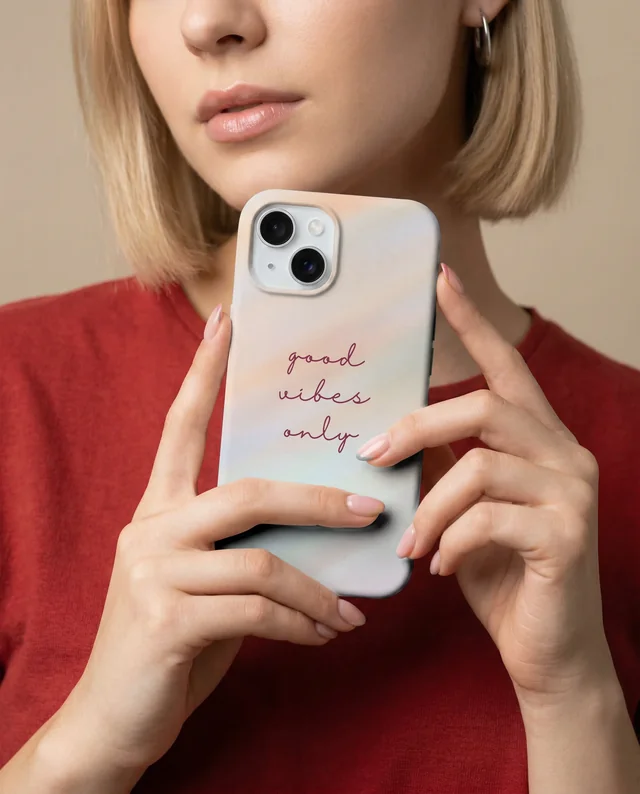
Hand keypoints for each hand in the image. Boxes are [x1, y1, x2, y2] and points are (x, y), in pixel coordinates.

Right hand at [49, 306, 377, 777]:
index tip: (226, 322)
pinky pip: (258, 610)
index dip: (204, 371)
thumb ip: (245, 548)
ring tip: (350, 611)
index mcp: (159, 509)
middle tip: (371, 508)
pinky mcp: (165, 621)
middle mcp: (149, 529)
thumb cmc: (172, 641)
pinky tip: (323, 635)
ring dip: (319, 589)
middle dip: (319, 499)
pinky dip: (303, 623)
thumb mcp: (207, 584)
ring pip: (263, 560)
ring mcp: (152, 573)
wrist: (112, 718)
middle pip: (248, 490)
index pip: (181, 426)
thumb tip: (324, 529)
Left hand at [357, 266, 612, 707]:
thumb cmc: (500, 575)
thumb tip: (393, 436)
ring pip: (479, 465)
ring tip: (409, 543)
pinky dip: (450, 541)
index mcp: (537, 440)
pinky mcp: (568, 533)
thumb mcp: (462, 511)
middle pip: (484, 404)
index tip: (440, 280)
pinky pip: (488, 517)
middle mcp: (564, 453)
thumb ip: (443, 467)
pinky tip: (440, 566)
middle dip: (416, 427)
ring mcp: (572, 491)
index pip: (505, 367)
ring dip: (429, 507)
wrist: (546, 652)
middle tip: (371, 456)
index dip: (471, 321)